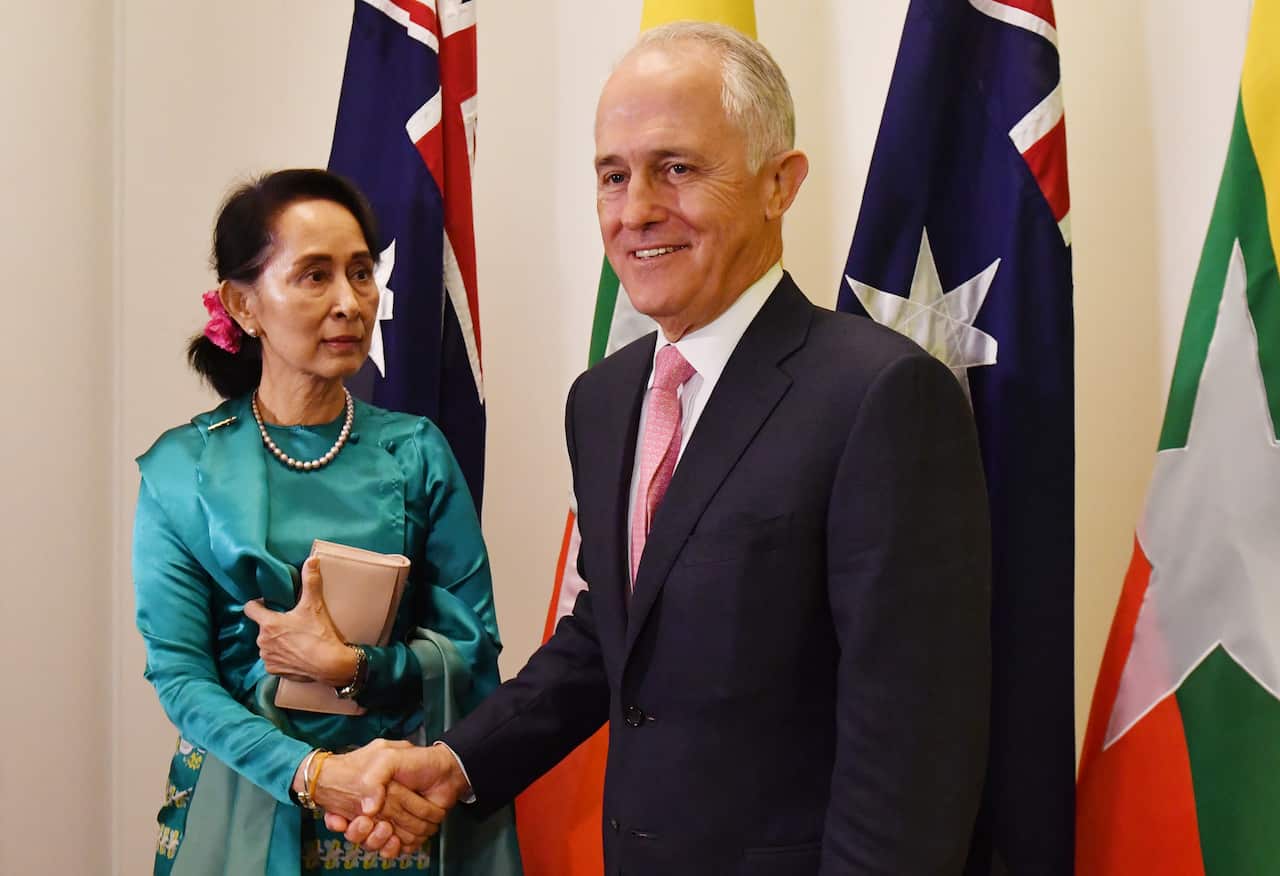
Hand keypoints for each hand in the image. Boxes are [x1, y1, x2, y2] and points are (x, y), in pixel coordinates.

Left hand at [244, 557, 355, 685]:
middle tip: (291, 623)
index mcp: (268, 623)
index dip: (258, 604)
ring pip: (267, 644)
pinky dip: (281, 657)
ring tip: (294, 640)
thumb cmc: (319, 634)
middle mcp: (262, 641)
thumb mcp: (314, 605)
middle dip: (273, 624)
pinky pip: (273, 660)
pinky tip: (295, 654)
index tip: (269, 604)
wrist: (329, 665)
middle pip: (262, 627)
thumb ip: (310, 581)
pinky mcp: (273, 670)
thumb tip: (311, 559)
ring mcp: (267, 657)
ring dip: (276, 642)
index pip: (250, 608)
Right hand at [324, 742, 470, 857]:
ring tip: (385, 828)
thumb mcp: (389, 756)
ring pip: (371, 843)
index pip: (342, 812)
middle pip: (355, 832)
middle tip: (366, 822)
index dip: (336, 820)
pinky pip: (392, 849)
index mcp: (368, 793)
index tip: (340, 820)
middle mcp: (376, 810)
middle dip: (357, 832)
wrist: (446, 773)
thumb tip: (368, 809)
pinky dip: (392, 848)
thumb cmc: (418, 763)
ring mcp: (390, 824)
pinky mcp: (405, 835)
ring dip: (375, 840)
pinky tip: (396, 839)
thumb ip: (374, 777)